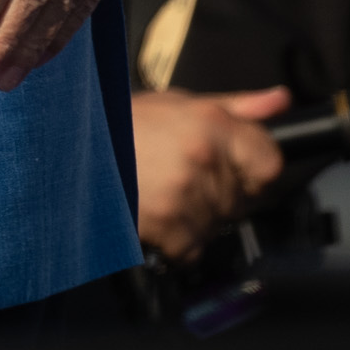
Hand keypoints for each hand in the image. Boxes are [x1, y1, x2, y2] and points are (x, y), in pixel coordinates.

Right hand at [132, 87, 291, 260]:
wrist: (70, 148)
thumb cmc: (121, 124)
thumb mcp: (177, 103)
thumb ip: (235, 106)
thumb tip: (279, 101)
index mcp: (211, 123)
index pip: (269, 163)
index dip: (253, 169)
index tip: (233, 170)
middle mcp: (204, 158)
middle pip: (242, 199)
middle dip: (219, 194)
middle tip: (180, 176)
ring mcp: (186, 194)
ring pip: (218, 225)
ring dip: (197, 218)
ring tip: (162, 193)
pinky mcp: (169, 226)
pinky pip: (194, 248)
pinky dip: (177, 242)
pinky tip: (155, 215)